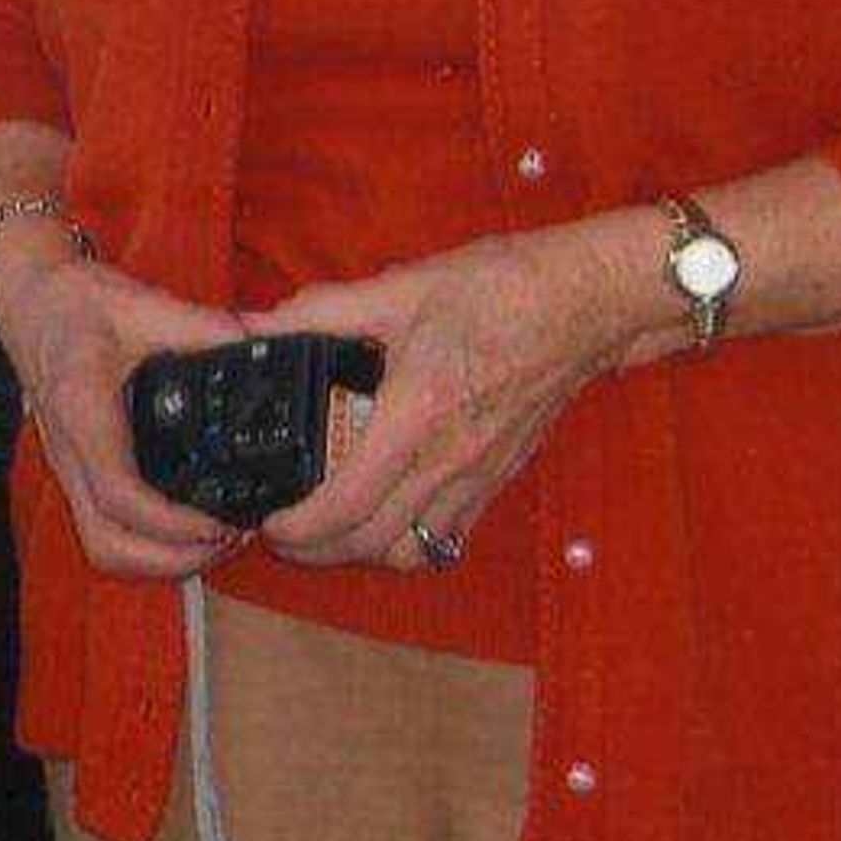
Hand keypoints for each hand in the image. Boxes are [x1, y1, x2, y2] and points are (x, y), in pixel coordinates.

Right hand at [0, 233, 251, 579]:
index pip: (119, 492)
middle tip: (227, 538)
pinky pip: (102, 532)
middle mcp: (69, 450)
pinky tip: (184, 528)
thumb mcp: (142, 303)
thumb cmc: (75, 302)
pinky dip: (144, 548)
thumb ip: (203, 326)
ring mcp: (67, 467)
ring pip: (101, 547)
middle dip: (171, 560)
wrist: (28, 299)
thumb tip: (262, 341)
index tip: (220, 522)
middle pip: (107, 542)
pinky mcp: (74, 472)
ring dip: (157, 562)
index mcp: (83, 409)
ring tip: (212, 540)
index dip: (172, 522)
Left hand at [252, 219, 652, 570]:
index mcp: (415, 413)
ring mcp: (479, 476)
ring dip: (364, 552)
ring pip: (413, 550)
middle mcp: (449, 459)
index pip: (349, 501)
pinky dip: (410, 543)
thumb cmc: (494, 292)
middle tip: (283, 531)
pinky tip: (386, 516)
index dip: (300, 527)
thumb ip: (322, 310)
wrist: (581, 306)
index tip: (269, 523)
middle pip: (374, 543)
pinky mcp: (500, 479)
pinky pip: (450, 537)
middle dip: (318, 550)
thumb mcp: (398, 288)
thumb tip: (258, 323)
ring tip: (329, 527)